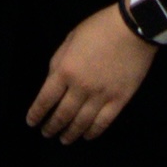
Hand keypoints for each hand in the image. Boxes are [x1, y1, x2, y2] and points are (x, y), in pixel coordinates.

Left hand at [30, 7, 156, 141]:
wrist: (134, 28)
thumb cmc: (99, 28)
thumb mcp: (70, 39)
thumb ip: (58, 62)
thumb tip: (52, 82)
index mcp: (65, 70)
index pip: (45, 100)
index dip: (36, 113)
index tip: (32, 122)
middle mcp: (80, 87)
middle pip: (62, 115)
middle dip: (52, 126)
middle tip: (47, 133)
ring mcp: (101, 96)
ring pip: (82, 122)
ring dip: (70, 133)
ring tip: (64, 139)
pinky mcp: (119, 100)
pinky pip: (104, 122)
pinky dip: (94, 132)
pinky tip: (87, 135)